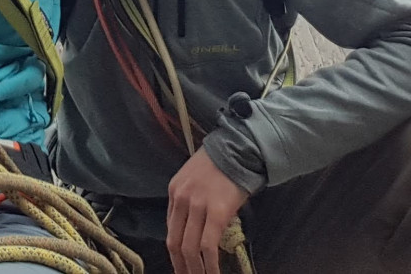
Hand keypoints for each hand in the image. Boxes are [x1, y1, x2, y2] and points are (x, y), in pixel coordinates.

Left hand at [167, 148, 248, 273]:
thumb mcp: (194, 177)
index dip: (175, 251)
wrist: (240, 148)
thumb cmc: (221, 162)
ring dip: (194, 269)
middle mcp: (181, 198)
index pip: (170, 228)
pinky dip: (209, 264)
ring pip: (189, 248)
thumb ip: (190, 200)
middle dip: (180, 266)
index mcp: (174, 190)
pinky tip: (213, 273)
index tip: (181, 264)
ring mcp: (198, 206)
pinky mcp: (217, 212)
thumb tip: (195, 227)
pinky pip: (208, 246)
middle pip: (174, 242)